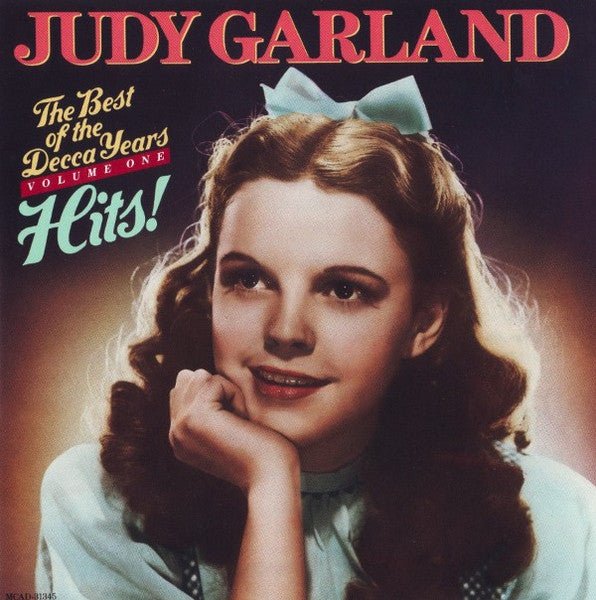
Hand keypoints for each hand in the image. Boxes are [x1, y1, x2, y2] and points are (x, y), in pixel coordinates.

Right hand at [169, 369, 298, 492]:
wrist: (270, 477)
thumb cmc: (262, 451)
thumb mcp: (227, 428)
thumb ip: (208, 407)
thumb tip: (200, 375)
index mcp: (180, 437)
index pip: (183, 388)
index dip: (214, 393)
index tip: (232, 422)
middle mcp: (175, 433)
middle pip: (187, 378)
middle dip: (218, 389)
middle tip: (236, 420)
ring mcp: (181, 426)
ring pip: (200, 377)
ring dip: (227, 391)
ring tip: (239, 421)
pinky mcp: (194, 418)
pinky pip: (214, 382)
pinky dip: (234, 394)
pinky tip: (241, 420)